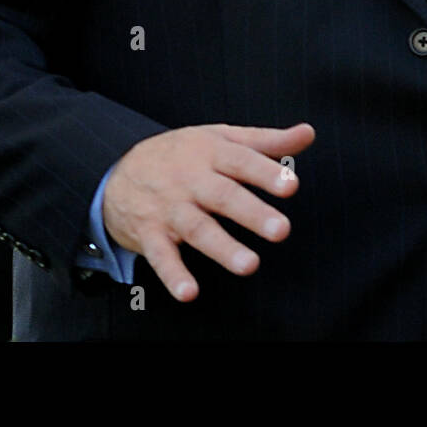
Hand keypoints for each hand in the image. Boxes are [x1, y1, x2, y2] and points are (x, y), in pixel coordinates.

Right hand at [102, 121, 314, 301]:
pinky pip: (161, 257)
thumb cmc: (184, 153)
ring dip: (222, 248)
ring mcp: (169, 208)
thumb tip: (308, 134)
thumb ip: (267, 141)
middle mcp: (191, 180)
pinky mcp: (150, 235)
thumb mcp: (222, 137)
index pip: (242, 161)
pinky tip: (189, 293)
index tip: (291, 187)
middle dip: (252, 214)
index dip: (266, 173)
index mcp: (211, 152)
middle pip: (224, 197)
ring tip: (250, 265)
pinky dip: (173, 276)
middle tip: (282, 231)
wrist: (118, 168)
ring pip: (197, 229)